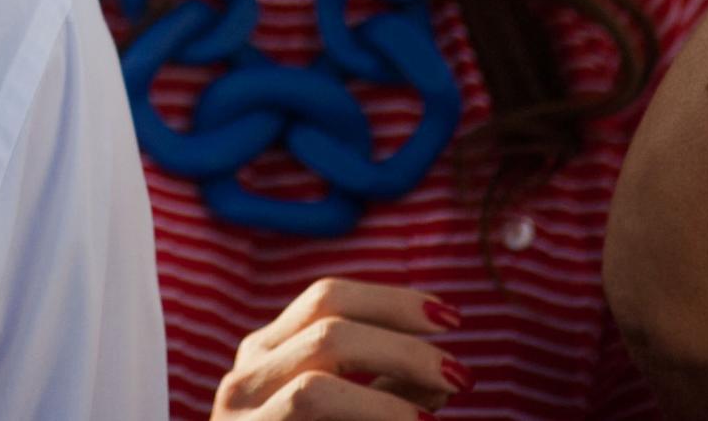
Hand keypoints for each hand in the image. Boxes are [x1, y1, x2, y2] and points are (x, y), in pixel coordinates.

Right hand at [211, 280, 467, 417]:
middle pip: (326, 330)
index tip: (452, 318)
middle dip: (403, 349)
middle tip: (460, 375)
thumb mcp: (345, 415)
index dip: (392, 301)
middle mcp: (246, 378)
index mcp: (267, 353)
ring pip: (314, 389)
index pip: (327, 297)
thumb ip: (386, 392)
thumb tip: (445, 377)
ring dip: (386, 403)